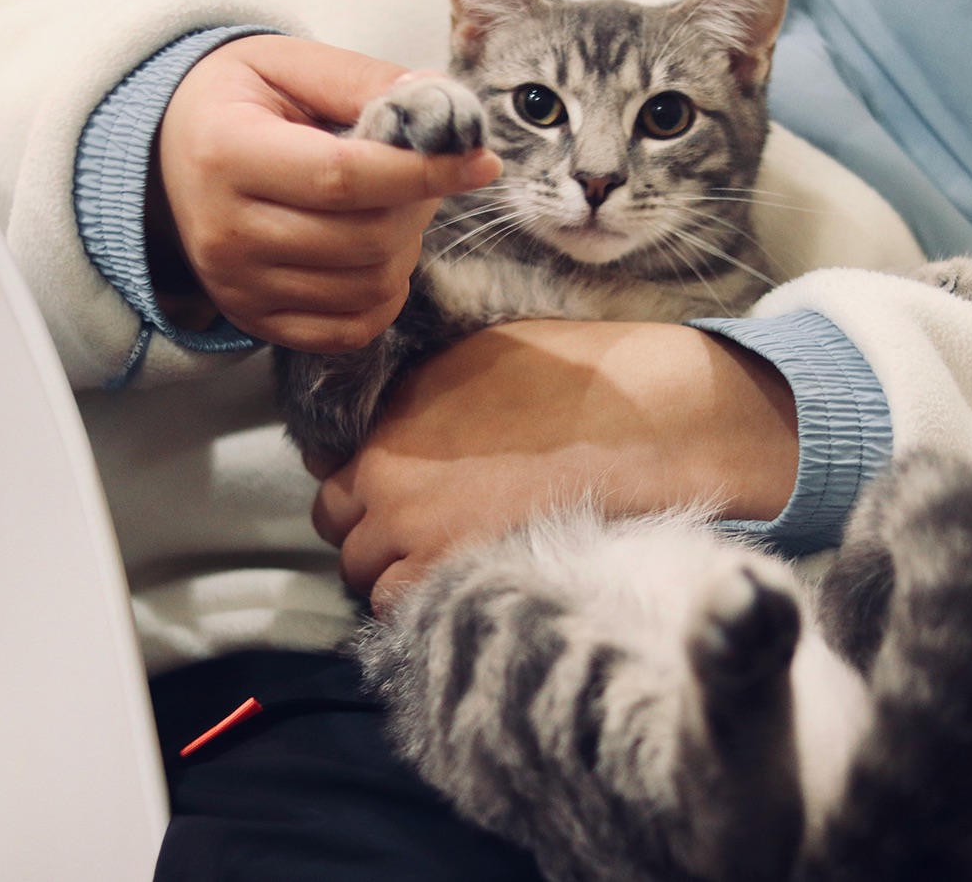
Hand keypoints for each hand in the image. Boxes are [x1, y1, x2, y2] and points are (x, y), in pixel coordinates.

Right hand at [151, 35, 500, 350]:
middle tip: (419, 175)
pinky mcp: (254, 320)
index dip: (424, 172)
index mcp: (227, 154)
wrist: (166, 154)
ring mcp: (237, 286)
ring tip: (389, 208)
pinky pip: (350, 330)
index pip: (345, 177)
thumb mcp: (287, 64)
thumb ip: (363, 80)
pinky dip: (384, 297)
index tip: (480, 162)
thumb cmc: (237, 102)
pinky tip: (377, 255)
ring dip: (405, 248)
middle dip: (417, 206)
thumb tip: (444, 105)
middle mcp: (224, 231)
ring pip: (367, 286)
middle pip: (364, 239)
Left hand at [310, 320, 798, 610]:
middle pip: (342, 532)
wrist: (642, 423)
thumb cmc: (575, 382)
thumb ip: (415, 401)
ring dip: (396, 576)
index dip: (364, 491)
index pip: (330, 476)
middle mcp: (387, 478)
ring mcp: (415, 534)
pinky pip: (405, 611)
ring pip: (367, 580)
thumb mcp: (474, 360)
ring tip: (450, 565)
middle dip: (375, 535)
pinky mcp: (452, 577)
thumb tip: (387, 426)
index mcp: (390, 420)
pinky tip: (468, 584)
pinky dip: (424, 605)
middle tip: (424, 535)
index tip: (395, 498)